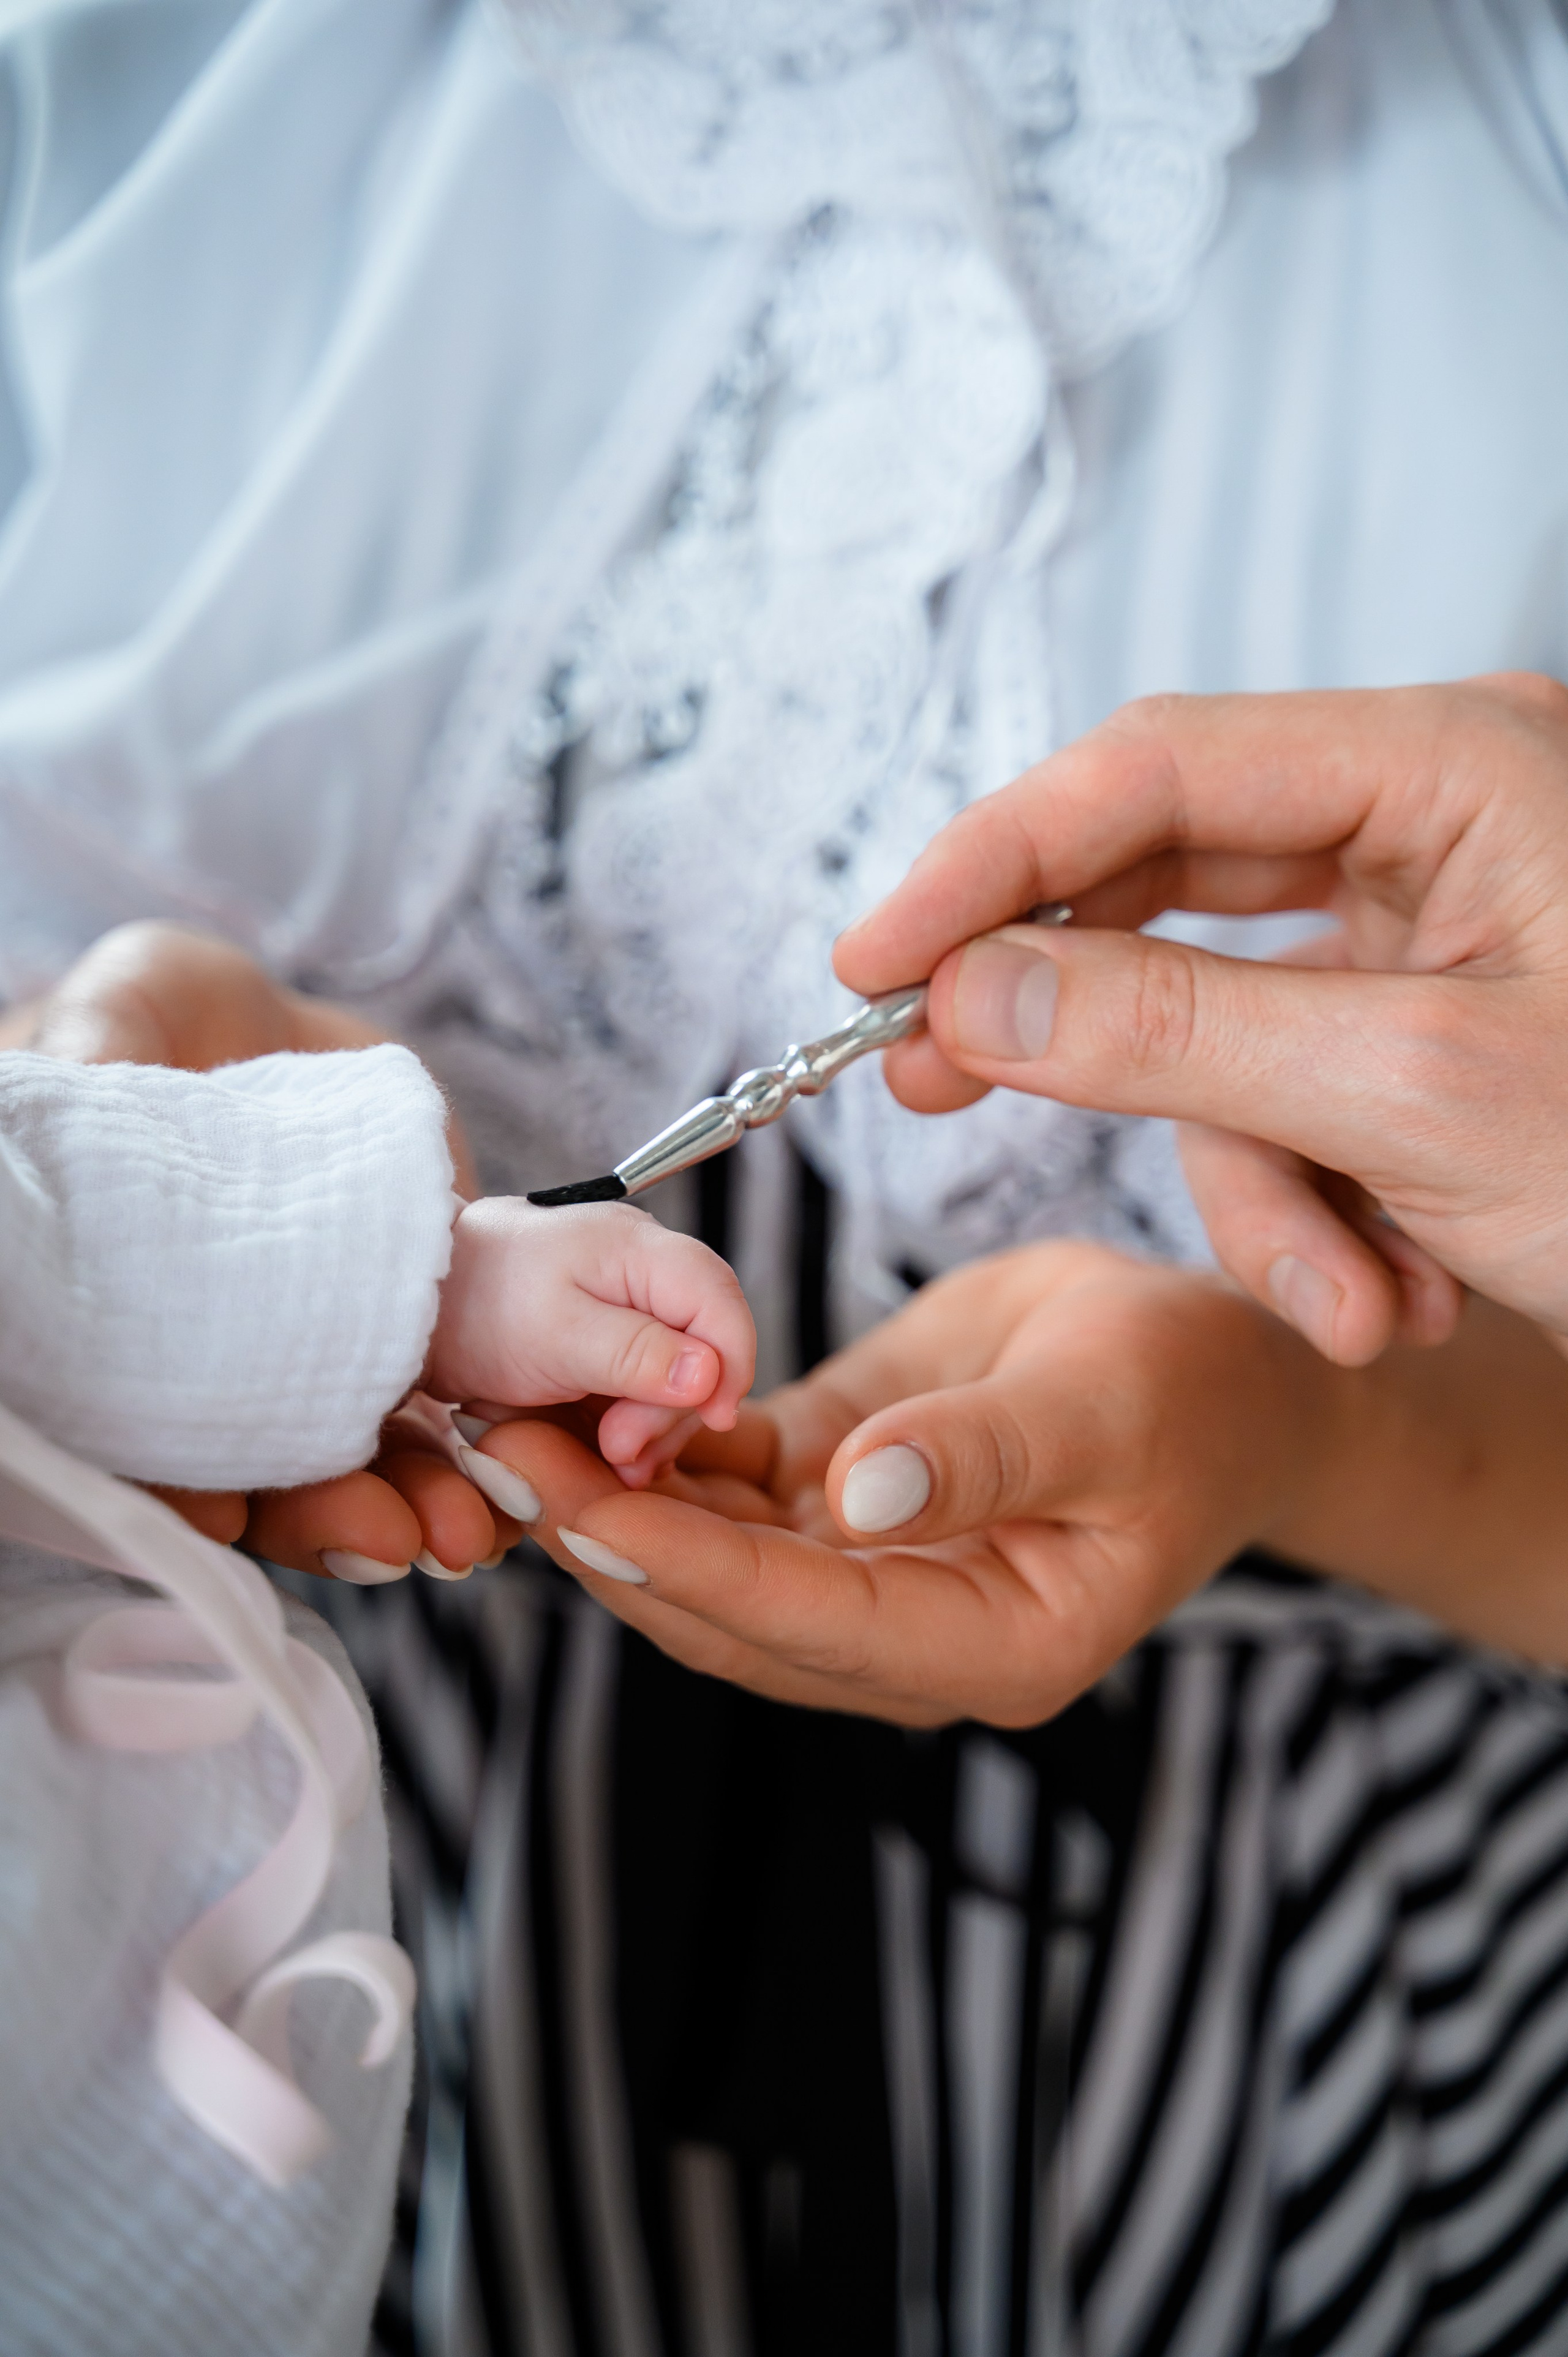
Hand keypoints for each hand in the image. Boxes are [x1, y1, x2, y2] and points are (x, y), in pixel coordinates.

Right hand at [11, 921, 505, 1577]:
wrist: (272, 1016)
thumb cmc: (158, 1015)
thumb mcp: (121, 1014)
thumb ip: (96, 1055)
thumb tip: (63, 1078)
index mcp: (138, 1315)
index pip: (148, 1427)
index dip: (176, 1478)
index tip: (221, 1509)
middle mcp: (232, 1356)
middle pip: (271, 1471)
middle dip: (330, 1514)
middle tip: (393, 1537)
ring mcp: (321, 1350)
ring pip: (366, 1456)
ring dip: (418, 1500)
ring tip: (472, 1529)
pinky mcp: (408, 1324)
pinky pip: (449, 1402)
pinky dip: (486, 1442)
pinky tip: (528, 1466)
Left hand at [426, 1197, 754, 1482]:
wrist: (411, 1307)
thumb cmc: (474, 1304)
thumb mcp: (555, 1335)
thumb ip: (635, 1354)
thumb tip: (709, 1375)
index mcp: (641, 1251)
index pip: (722, 1303)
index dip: (732, 1364)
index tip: (713, 1420)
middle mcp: (646, 1273)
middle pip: (706, 1346)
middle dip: (675, 1408)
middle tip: (622, 1452)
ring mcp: (629, 1309)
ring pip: (680, 1376)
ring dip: (655, 1426)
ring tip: (613, 1458)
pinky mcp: (609, 1343)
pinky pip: (645, 1388)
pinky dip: (635, 1424)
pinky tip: (609, 1449)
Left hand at [444, 1243, 1343, 1725]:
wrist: (1215, 1369)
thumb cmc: (1191, 1389)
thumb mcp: (1105, 1403)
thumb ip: (982, 1454)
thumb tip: (858, 1498)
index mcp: (997, 1642)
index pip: (811, 1622)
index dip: (689, 1569)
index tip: (578, 1508)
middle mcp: (918, 1633)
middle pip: (731, 1614)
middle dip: (605, 1540)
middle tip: (489, 1451)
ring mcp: (874, 1576)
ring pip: (710, 1564)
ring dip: (606, 1500)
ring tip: (500, 1421)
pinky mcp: (842, 1502)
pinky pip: (731, 1501)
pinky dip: (656, 1460)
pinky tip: (583, 1401)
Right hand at [835, 674, 1567, 1360]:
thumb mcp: (1416, 1098)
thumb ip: (1175, 1027)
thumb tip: (975, 985)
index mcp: (1449, 764)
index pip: (1152, 770)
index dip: (990, 860)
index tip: (870, 959)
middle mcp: (1436, 818)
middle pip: (1172, 891)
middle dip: (1094, 1032)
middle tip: (941, 1091)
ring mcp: (1441, 923)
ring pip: (1233, 1029)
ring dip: (1267, 1190)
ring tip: (1358, 1306)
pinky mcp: (1439, 1020)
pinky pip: (1305, 1095)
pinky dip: (1327, 1209)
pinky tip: (1404, 1293)